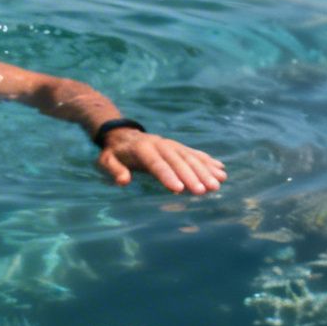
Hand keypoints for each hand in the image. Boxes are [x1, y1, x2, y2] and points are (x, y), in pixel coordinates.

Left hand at [97, 129, 225, 193]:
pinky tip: (221, 171)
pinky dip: (208, 162)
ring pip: (190, 157)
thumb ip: (114, 170)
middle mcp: (160, 145)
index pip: (156, 164)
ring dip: (205, 170)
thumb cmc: (114, 153)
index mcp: (142, 149)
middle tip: (204, 191)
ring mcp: (172, 145)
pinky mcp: (179, 147)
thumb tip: (123, 181)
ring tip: (218, 184)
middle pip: (178, 161)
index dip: (168, 176)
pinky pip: (195, 154)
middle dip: (192, 176)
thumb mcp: (106, 161)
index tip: (179, 189)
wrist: (122, 134)